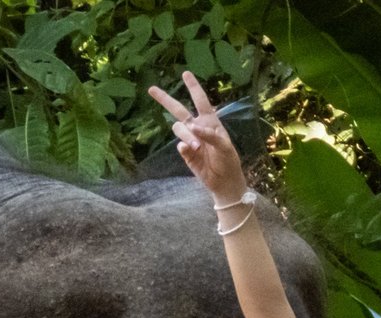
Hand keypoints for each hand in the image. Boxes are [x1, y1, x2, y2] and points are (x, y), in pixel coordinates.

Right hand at [147, 72, 248, 205]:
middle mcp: (197, 127)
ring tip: (198, 147)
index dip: (193, 87)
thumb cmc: (228, 160)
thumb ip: (209, 134)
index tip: (185, 73)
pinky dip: (185, 146)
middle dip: (165, 99)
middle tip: (151, 89)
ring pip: (179, 128)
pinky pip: (180, 145)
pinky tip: (192, 150)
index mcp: (210, 122)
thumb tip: (191, 127)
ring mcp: (190, 139)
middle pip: (178, 110)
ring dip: (186, 135)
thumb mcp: (224, 146)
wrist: (224, 181)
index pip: (200, 101)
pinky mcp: (186, 153)